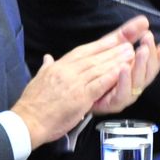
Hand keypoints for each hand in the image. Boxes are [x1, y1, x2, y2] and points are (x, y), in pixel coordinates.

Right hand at [9, 23, 145, 143]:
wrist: (27, 120)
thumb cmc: (32, 103)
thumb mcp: (38, 79)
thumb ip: (46, 67)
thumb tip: (48, 58)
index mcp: (58, 66)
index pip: (83, 51)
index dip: (101, 44)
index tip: (115, 38)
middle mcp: (67, 71)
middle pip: (94, 56)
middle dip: (113, 48)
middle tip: (130, 42)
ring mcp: (74, 83)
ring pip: (99, 68)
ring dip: (117, 60)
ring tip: (131, 53)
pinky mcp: (80, 98)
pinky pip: (99, 84)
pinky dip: (112, 76)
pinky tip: (123, 70)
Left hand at [87, 24, 159, 115]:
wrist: (76, 94)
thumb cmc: (97, 72)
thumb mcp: (112, 49)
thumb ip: (127, 35)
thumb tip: (144, 20)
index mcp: (137, 71)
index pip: (154, 60)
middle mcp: (135, 84)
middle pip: (149, 70)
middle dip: (151, 53)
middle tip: (148, 38)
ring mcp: (127, 95)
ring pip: (138, 81)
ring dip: (140, 65)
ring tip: (140, 51)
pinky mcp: (114, 103)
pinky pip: (122, 93)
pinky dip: (124, 80)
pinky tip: (123, 68)